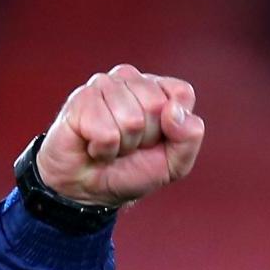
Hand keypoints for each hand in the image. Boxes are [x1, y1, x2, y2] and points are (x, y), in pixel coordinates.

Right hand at [37, 64, 204, 207]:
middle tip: (130, 146)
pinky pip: (106, 132)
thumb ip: (189, 138)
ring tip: (112, 146)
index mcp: (157, 89)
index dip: (173, 127)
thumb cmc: (131, 171)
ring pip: (131, 119)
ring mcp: (104, 85)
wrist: (91, 190)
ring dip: (123, 145)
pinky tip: (94, 145)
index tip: (156, 141)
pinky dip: (103, 149)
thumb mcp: (174, 164)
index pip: (181, 93)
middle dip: (146, 137)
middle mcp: (130, 80)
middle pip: (156, 105)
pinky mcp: (80, 99)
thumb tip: (174, 110)